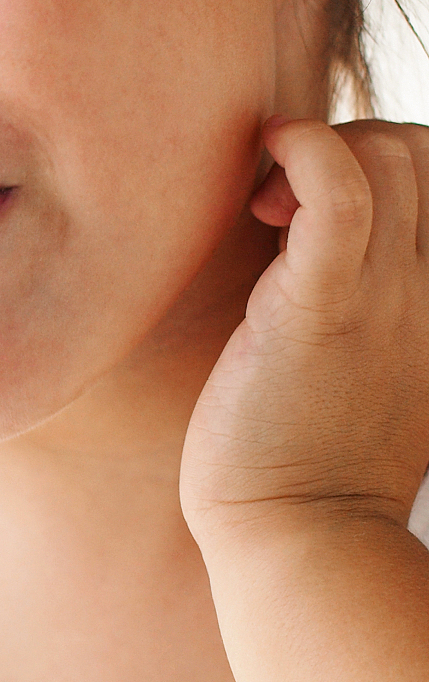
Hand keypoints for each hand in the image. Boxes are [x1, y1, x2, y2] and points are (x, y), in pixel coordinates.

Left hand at [181, 117, 428, 547]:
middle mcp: (426, 290)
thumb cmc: (310, 460)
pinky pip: (341, 195)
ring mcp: (381, 296)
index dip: (390, 164)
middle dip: (352, 142)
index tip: (320, 204)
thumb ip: (372, 314)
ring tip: (267, 205)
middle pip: (422, 155)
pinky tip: (269, 169)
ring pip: (392, 158)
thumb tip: (312, 252)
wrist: (299, 539)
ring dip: (324, 146)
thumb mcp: (369, 375)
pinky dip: (307, 152)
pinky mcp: (319, 307)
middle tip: (282, 200)